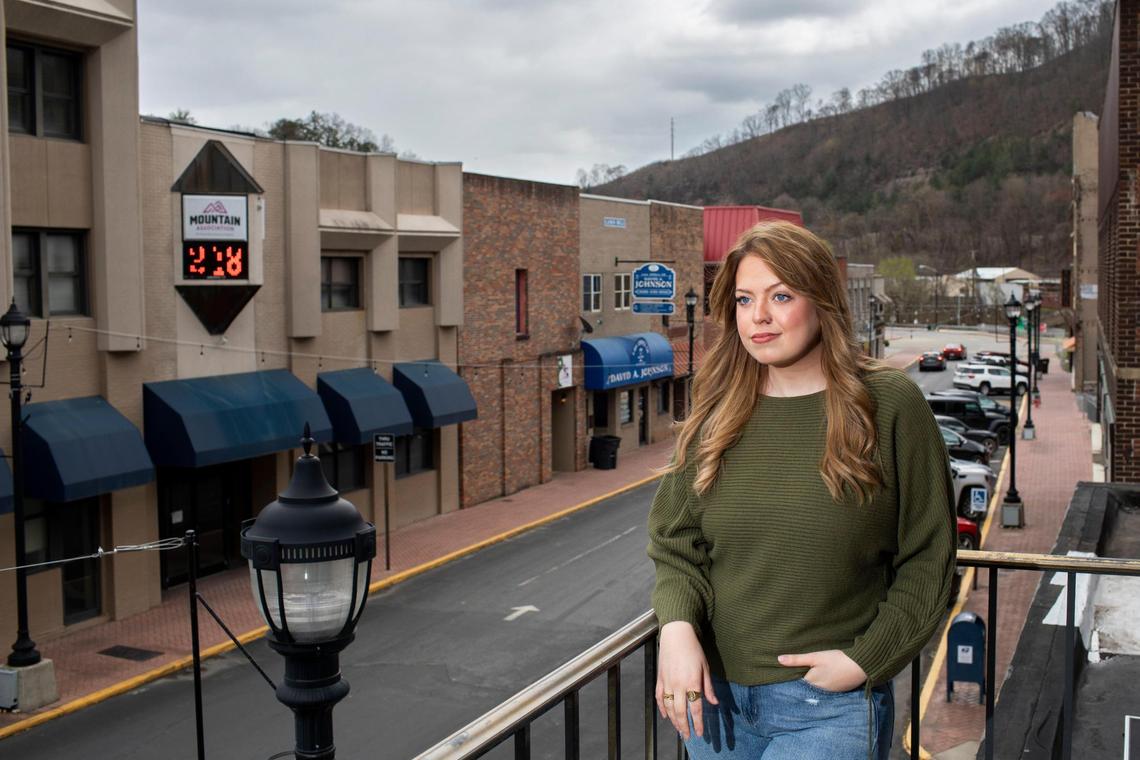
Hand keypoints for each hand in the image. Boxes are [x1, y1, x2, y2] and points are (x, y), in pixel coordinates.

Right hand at [656, 621, 718, 739]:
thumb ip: (708, 687)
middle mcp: (678, 684)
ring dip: (674, 720)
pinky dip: (662, 708)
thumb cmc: (693, 649)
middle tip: (688, 736)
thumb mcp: (705, 667)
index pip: (696, 708)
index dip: (698, 723)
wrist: (676, 634)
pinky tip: (666, 715)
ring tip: (679, 729)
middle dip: (684, 726)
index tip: (700, 733)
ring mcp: (667, 682)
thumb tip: (714, 702)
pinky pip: (659, 697)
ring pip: (669, 707)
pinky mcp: (660, 678)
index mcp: (692, 682)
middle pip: (681, 712)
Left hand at [777, 649, 866, 692]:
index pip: (797, 684)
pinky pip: (827, 690)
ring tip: (810, 675)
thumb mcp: (815, 657)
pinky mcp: (839, 691)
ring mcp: (831, 692)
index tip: (784, 675)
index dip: (792, 679)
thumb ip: (797, 660)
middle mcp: (820, 691)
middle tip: (796, 674)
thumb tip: (779, 659)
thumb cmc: (837, 660)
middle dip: (802, 682)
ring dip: (813, 684)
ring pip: (817, 689)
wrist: (861, 665)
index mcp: (812, 683)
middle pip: (807, 687)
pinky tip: (825, 677)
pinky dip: (824, 685)